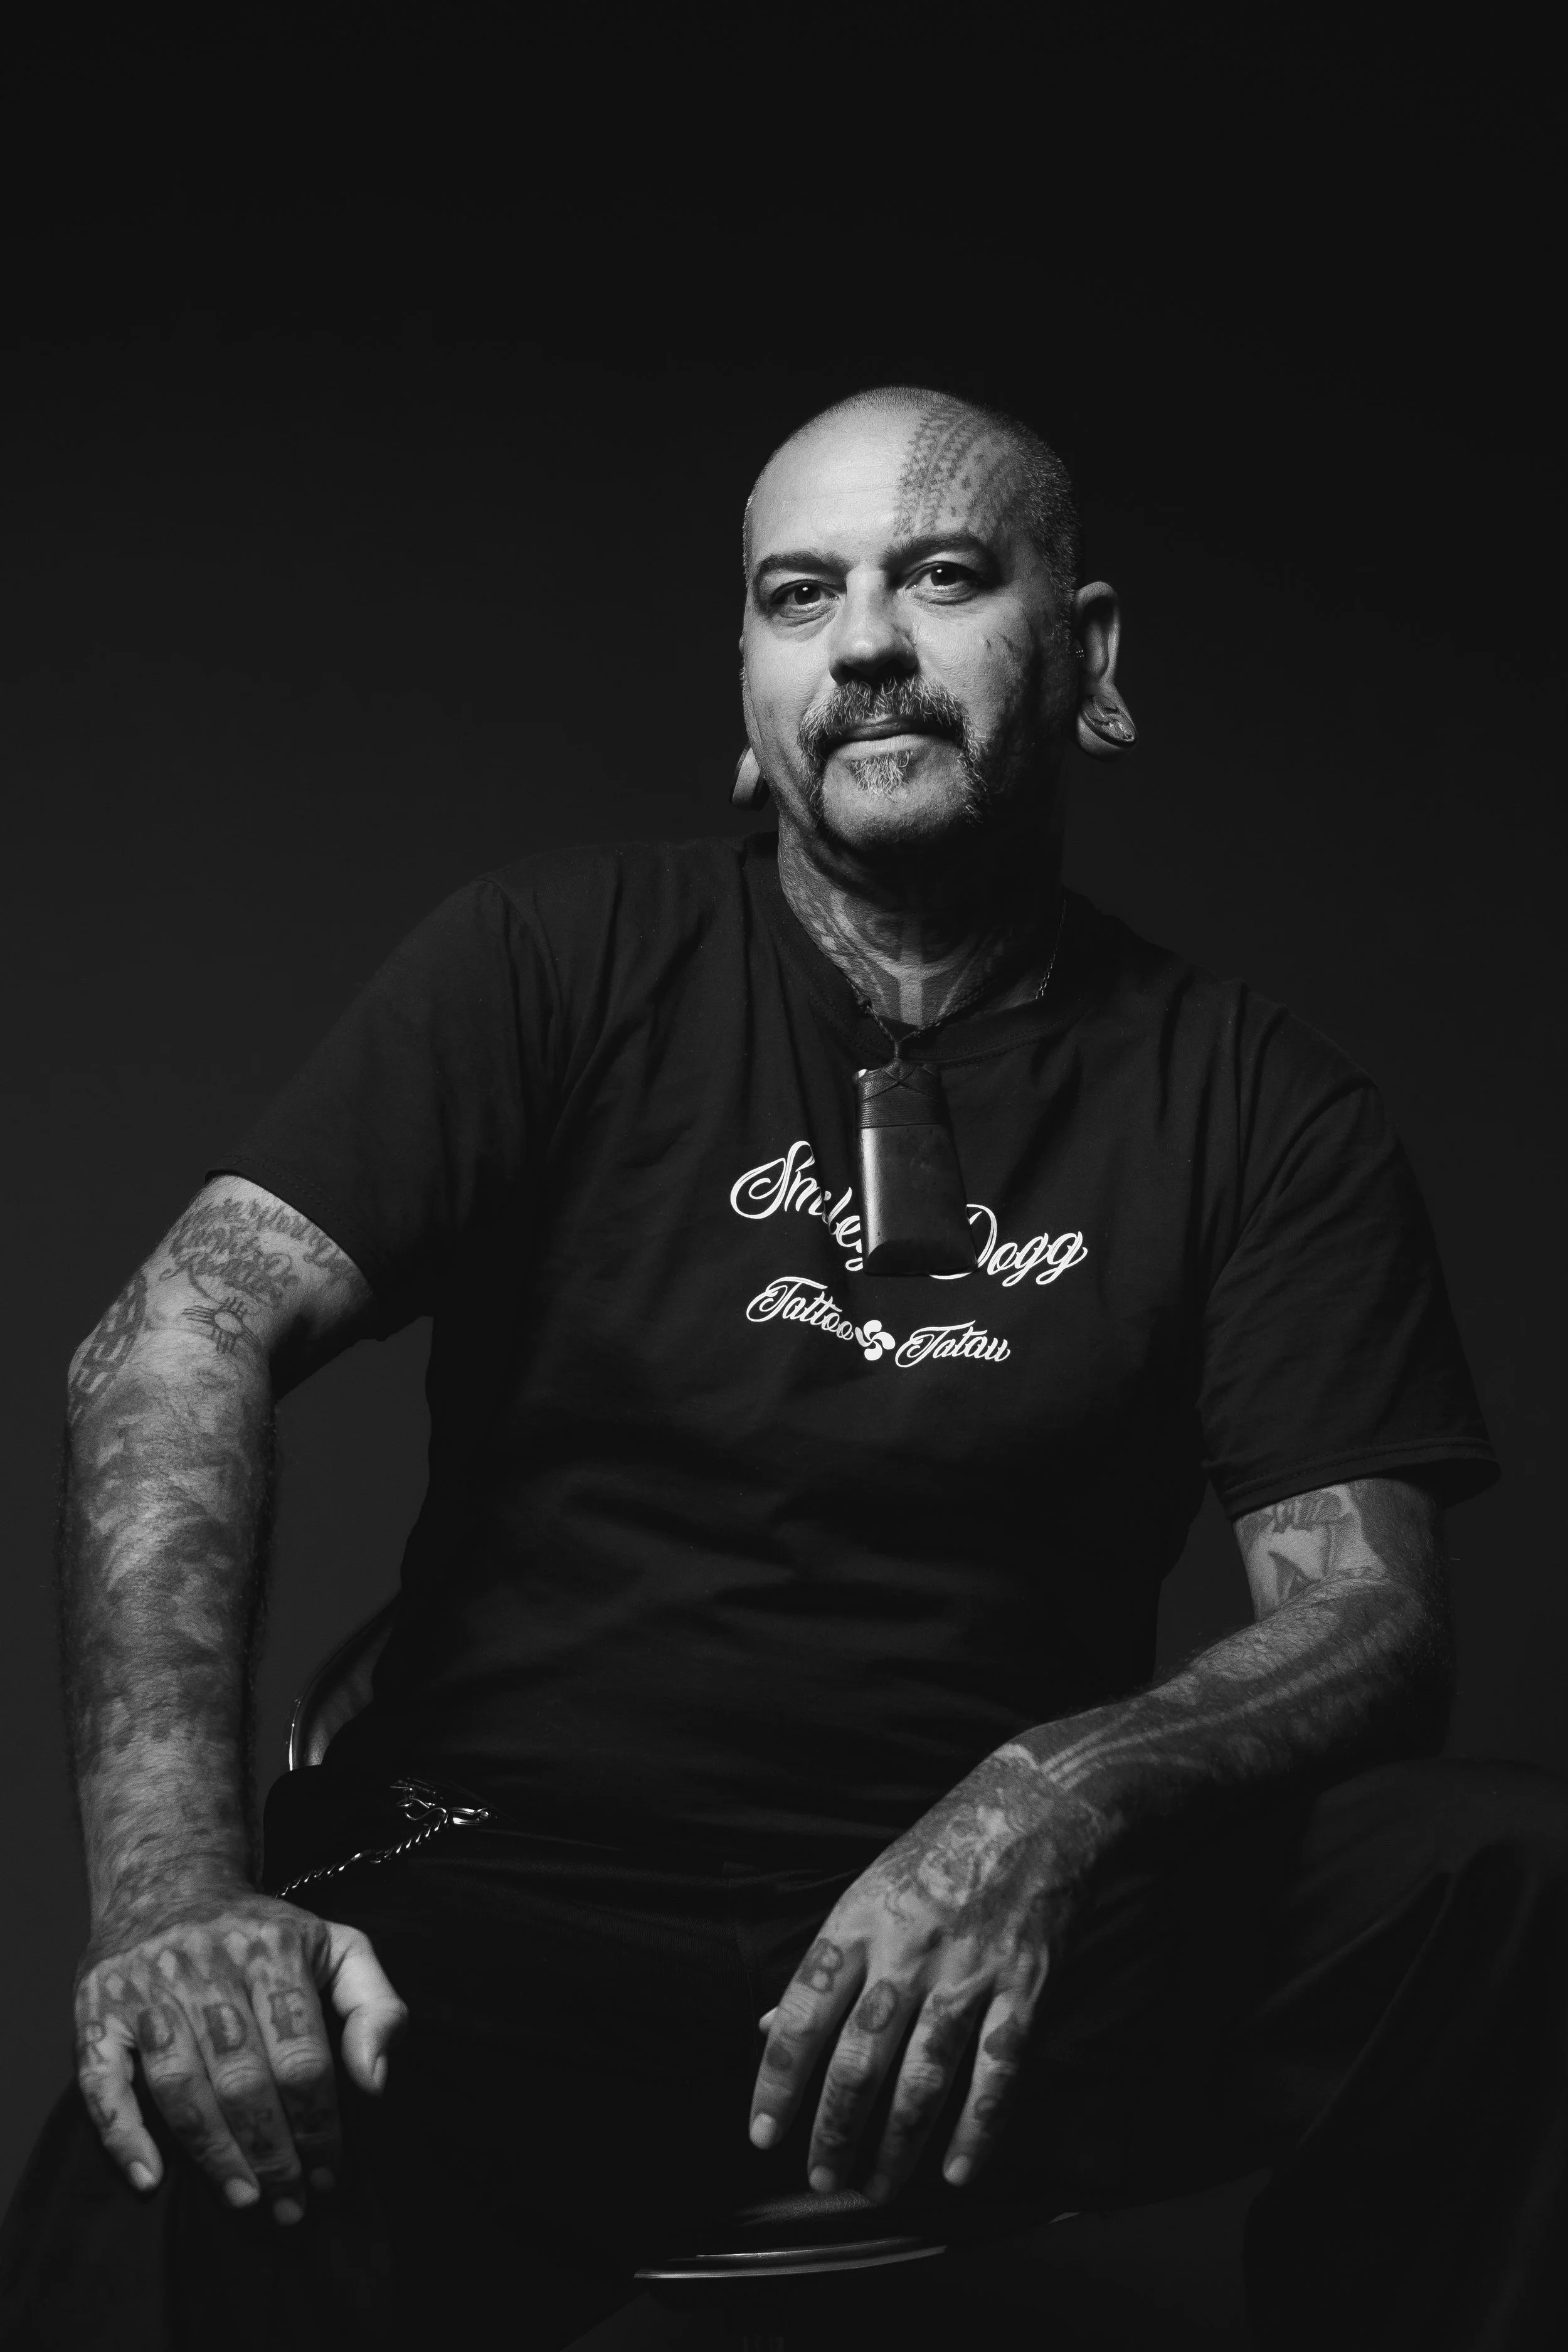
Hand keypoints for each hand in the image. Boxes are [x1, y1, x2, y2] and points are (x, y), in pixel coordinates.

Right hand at [74, 1884, 406, 2220]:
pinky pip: (102, 2078)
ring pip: (180, 2085)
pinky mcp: (97, 2004)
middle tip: (290, 2204)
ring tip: (244, 2197)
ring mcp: (146, 1983)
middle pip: (243, 2079)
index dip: (320, 2125)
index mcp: (273, 1949)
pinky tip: (150, 2177)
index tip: (329, 2175)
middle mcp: (206, 1963)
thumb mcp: (336, 1947)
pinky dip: (122, 2133)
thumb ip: (375, 2005)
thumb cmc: (264, 1933)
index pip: (303, 2056)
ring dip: (213, 2153)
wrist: (169, 1882)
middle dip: (273, 2152)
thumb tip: (375, 2081)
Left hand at [748, 1744, 1097, 2202]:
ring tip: (875, 2187)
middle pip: (859, 2059)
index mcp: (859, 1922)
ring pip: (923, 2076)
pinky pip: (997, 2070)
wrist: (1036, 1806)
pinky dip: (977, 2128)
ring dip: (896, 2143)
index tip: (761, 2134)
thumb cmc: (940, 1851)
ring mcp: (969, 1971)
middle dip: (833, 2130)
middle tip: (820, 2179)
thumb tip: (765, 2025)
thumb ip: (824, 1964)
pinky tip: (956, 2171)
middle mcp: (907, 1951)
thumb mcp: (867, 1889)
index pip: (802, 2013)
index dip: (777, 2079)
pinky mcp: (1025, 1985)